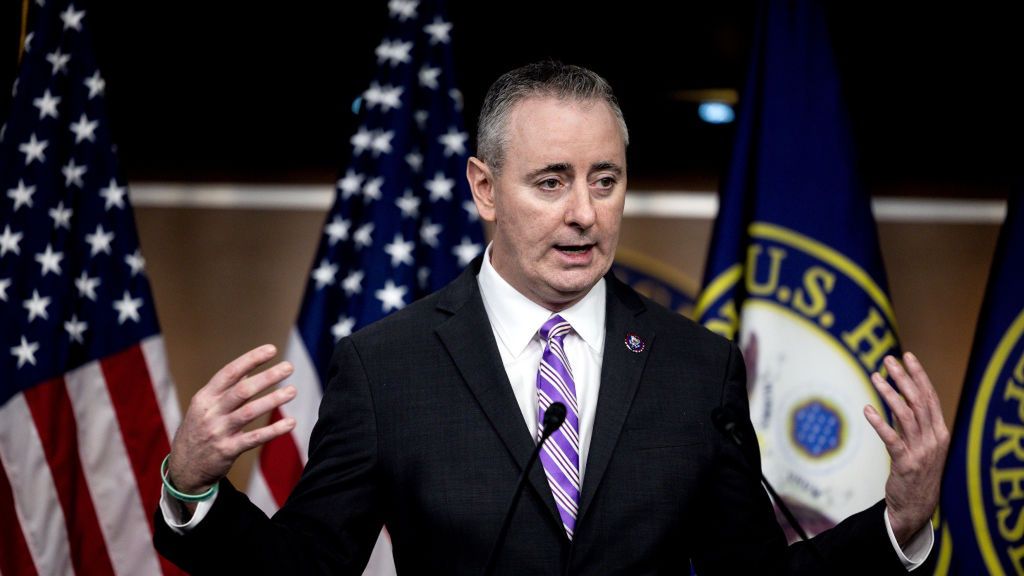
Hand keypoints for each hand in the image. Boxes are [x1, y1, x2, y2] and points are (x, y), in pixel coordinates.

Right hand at [168, 344, 296, 502]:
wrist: (183, 468)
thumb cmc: (198, 431)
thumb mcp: (204, 407)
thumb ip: (225, 390)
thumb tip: (248, 370)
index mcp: (205, 397)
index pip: (230, 372)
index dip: (251, 360)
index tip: (272, 350)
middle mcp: (210, 412)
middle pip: (242, 390)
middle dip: (267, 377)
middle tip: (289, 368)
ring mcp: (218, 431)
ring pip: (249, 412)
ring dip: (273, 400)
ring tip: (292, 390)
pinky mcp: (227, 450)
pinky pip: (254, 438)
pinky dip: (274, 430)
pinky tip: (290, 422)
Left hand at [863, 352, 949, 545]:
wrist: (916, 507)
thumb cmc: (916, 472)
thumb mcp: (920, 444)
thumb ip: (911, 422)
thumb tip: (898, 396)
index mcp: (940, 432)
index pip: (930, 397)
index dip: (919, 375)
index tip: (907, 356)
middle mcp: (934, 439)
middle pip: (919, 401)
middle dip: (904, 377)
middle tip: (889, 359)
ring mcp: (921, 452)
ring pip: (906, 415)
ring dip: (890, 394)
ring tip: (876, 376)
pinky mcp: (905, 464)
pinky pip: (892, 438)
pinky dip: (880, 422)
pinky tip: (867, 409)